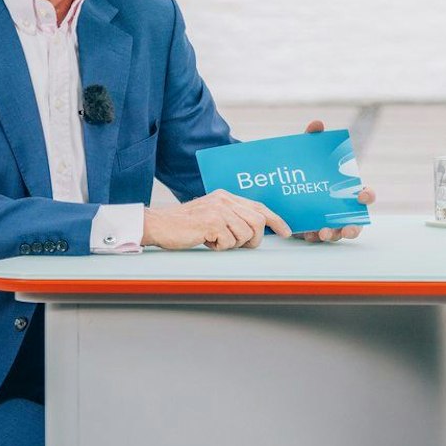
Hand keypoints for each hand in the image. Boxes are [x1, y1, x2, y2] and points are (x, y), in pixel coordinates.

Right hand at [144, 189, 287, 250]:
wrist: (159, 225)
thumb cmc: (184, 225)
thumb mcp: (212, 216)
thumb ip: (232, 218)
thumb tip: (256, 231)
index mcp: (226, 197)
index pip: (259, 206)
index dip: (275, 220)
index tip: (286, 231)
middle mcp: (224, 200)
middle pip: (257, 222)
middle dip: (253, 239)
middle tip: (239, 245)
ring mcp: (218, 210)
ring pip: (245, 234)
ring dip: (232, 244)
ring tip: (215, 240)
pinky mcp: (211, 222)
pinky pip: (229, 242)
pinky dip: (219, 247)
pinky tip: (206, 241)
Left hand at [292, 119, 376, 242]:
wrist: (280, 187)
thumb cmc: (304, 171)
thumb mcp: (306, 154)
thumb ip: (312, 139)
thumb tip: (317, 124)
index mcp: (347, 190)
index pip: (365, 195)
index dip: (367, 196)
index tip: (361, 196)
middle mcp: (342, 209)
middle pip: (356, 221)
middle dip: (353, 227)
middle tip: (347, 228)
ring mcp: (329, 221)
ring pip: (337, 233)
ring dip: (333, 234)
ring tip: (323, 233)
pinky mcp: (313, 230)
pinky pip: (316, 237)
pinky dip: (313, 236)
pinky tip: (307, 233)